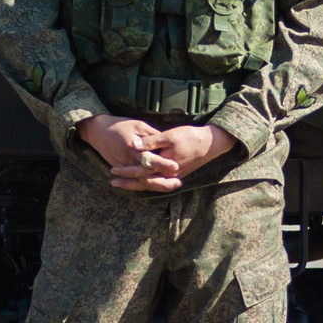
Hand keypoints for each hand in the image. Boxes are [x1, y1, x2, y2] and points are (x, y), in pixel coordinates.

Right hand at [80, 114, 172, 184]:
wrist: (97, 131)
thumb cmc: (120, 125)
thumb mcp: (138, 125)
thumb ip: (153, 135)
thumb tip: (168, 142)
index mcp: (133, 148)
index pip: (150, 159)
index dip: (163, 163)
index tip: (176, 166)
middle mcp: (127, 160)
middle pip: (146, 174)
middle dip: (163, 180)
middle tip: (179, 182)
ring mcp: (123, 166)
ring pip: (140, 180)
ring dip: (157, 185)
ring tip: (173, 185)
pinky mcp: (120, 169)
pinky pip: (134, 180)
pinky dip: (147, 184)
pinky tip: (160, 186)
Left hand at [107, 122, 238, 193]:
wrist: (210, 143)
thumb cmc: (190, 137)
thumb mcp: (170, 136)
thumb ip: (150, 142)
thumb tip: (132, 145)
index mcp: (165, 167)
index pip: (141, 172)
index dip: (126, 171)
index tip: (113, 170)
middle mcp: (168, 176)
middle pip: (144, 183)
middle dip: (128, 182)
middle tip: (112, 180)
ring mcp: (173, 177)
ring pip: (151, 186)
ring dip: (136, 185)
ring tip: (122, 184)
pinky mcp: (176, 175)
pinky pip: (158, 183)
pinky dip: (147, 183)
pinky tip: (140, 181)